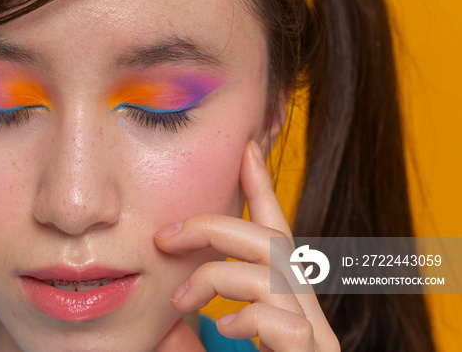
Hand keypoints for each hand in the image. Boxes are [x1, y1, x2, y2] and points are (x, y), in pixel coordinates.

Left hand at [154, 141, 339, 351]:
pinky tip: (226, 328)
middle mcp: (309, 318)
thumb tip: (167, 323)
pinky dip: (249, 318)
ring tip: (181, 300)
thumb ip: (195, 338)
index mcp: (287, 309)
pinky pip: (287, 323)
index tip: (247, 148)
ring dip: (216, 276)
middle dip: (214, 227)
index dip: (262, 191)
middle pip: (274, 242)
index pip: (277, 239)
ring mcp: (316, 340)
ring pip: (274, 272)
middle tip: (164, 238)